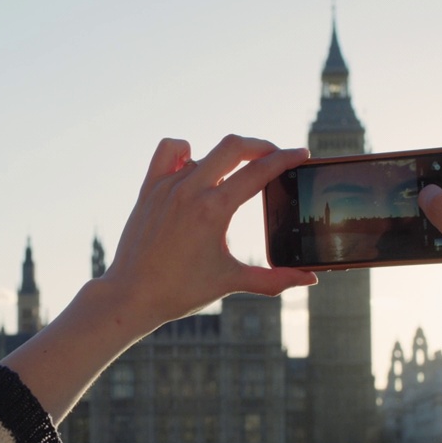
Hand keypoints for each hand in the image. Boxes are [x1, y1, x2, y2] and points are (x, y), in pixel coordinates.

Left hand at [100, 135, 316, 331]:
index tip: (301, 154)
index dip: (286, 159)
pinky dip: (184, 151)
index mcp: (214, 209)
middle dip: (261, 146)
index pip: (259, 171)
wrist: (131, 296)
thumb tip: (310, 279)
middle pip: (234, 146)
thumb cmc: (180, 291)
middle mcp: (190, 190)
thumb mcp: (231, 281)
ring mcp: (167, 186)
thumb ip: (274, 279)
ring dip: (225, 159)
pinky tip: (194, 164)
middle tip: (275, 156)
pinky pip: (168, 151)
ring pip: (204, 152)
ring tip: (236, 174)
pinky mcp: (149, 189)